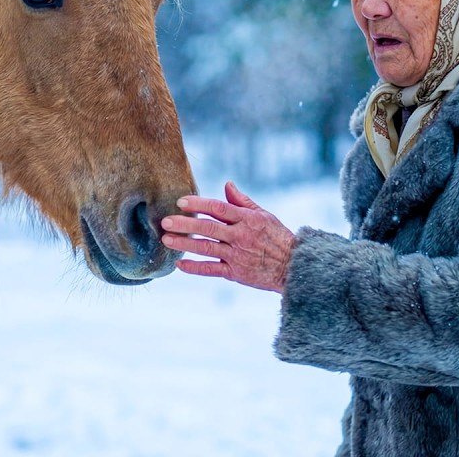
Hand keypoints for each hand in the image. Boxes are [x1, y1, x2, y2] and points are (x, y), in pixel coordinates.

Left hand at [160, 181, 297, 292]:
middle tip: (165, 221)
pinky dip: (195, 267)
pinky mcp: (236, 273)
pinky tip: (180, 264)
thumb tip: (227, 184)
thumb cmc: (278, 237)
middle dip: (185, 224)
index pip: (218, 208)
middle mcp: (240, 236)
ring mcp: (237, 255)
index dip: (198, 204)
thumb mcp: (264, 215)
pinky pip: (212, 270)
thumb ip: (242, 201)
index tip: (180, 202)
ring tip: (166, 240)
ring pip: (206, 248)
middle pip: (208, 227)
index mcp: (247, 219)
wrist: (294, 266)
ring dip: (184, 244)